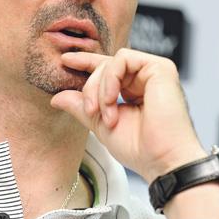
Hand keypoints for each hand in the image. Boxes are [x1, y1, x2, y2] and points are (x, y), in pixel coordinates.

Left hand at [50, 48, 206, 182]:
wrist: (162, 160)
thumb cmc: (139, 148)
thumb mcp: (101, 125)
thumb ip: (82, 108)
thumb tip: (56, 98)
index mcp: (134, 91)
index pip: (107, 70)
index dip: (86, 63)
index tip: (65, 62)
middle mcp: (144, 79)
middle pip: (105, 66)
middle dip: (90, 88)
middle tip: (90, 111)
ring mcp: (153, 71)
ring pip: (111, 62)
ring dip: (100, 88)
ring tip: (103, 113)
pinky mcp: (160, 67)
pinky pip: (123, 59)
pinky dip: (110, 79)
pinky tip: (112, 100)